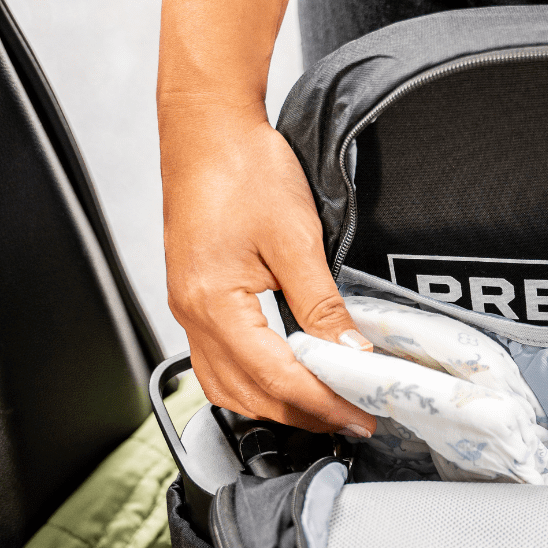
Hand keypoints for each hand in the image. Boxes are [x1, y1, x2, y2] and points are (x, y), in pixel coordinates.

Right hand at [160, 100, 376, 434]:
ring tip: (323, 409)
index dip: (322, 404)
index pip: (276, 378)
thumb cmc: (242, 169)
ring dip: (276, 407)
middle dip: (303, 415)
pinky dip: (253, 386)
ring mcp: (188, 311)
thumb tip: (351, 353)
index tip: (358, 415)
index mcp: (214, 302)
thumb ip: (323, 305)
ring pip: (228, 389)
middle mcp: (192, 314)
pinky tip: (284, 384)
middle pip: (249, 394)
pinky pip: (218, 366)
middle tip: (351, 418)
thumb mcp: (297, 239)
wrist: (207, 128)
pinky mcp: (193, 302)